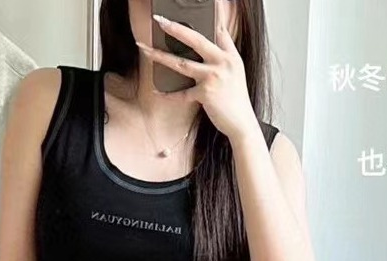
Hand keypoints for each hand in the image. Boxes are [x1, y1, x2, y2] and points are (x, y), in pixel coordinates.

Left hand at [136, 0, 260, 144]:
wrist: (241, 122)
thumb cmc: (235, 100)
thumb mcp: (235, 73)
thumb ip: (223, 56)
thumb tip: (208, 44)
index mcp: (230, 56)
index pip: (220, 29)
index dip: (213, 13)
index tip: (208, 1)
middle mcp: (223, 63)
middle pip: (195, 40)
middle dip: (175, 28)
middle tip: (160, 20)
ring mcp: (213, 77)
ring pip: (181, 63)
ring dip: (160, 56)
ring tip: (145, 50)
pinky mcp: (205, 94)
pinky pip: (181, 94)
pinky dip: (168, 95)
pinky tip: (157, 92)